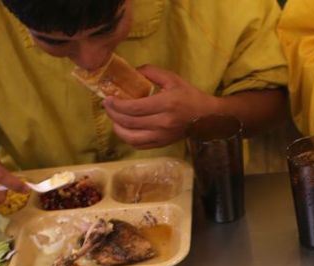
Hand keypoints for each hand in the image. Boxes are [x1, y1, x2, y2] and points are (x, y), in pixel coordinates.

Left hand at [103, 66, 217, 149]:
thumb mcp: (173, 78)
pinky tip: (124, 130)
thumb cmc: (189, 96)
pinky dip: (128, 139)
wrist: (207, 118)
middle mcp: (163, 122)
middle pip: (129, 122)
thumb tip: (133, 71)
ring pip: (131, 138)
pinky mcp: (161, 144)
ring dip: (117, 129)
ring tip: (113, 119)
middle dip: (113, 114)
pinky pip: (139, 145)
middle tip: (107, 105)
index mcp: (166, 104)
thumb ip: (151, 72)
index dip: (117, 104)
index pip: (134, 108)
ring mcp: (162, 136)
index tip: (108, 98)